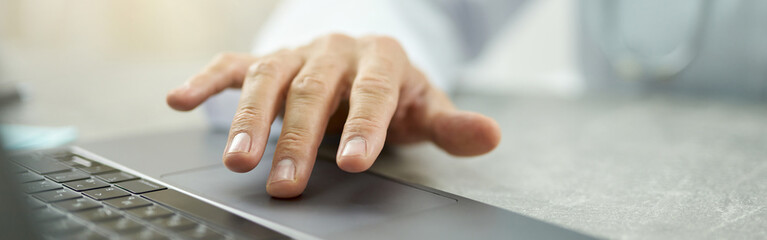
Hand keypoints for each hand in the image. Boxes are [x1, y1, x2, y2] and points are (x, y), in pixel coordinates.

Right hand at [167, 34, 500, 197]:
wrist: (361, 62)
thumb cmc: (393, 93)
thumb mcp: (424, 109)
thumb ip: (452, 126)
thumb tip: (491, 136)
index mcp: (380, 58)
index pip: (373, 91)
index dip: (364, 126)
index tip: (354, 162)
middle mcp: (335, 50)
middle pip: (314, 89)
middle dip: (299, 137)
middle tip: (287, 183)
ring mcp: (296, 54)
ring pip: (268, 78)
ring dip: (249, 117)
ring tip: (237, 158)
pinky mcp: (265, 60)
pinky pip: (231, 66)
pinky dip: (206, 81)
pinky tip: (180, 100)